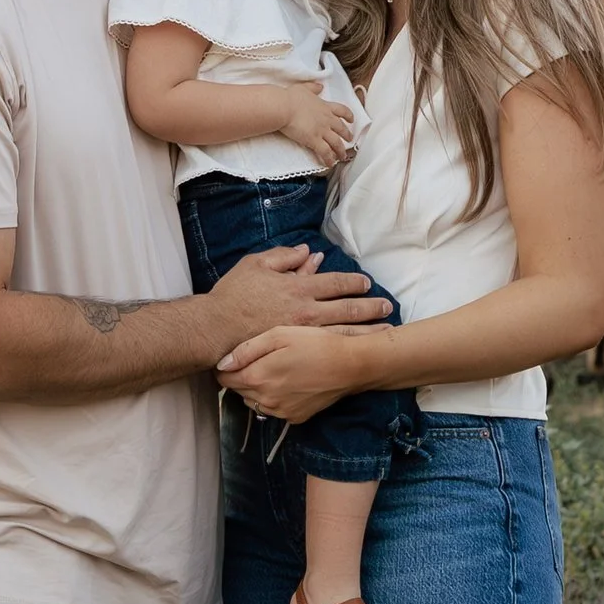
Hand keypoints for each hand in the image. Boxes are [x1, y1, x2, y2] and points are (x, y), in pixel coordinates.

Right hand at [206, 243, 386, 356]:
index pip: (335, 283)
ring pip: (344, 332)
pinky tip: (358, 350)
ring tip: (385, 331)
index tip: (366, 283)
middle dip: (370, 307)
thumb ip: (284, 256)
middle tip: (387, 307)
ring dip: (367, 330)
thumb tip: (308, 251)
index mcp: (298, 287)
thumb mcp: (256, 264)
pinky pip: (328, 349)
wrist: (216, 330)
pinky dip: (347, 348)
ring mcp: (303, 335)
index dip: (353, 282)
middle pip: (348, 309)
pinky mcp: (296, 352)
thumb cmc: (233, 295)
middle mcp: (307, 312)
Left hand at [216, 319, 393, 420]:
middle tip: (258, 359)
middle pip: (238, 391)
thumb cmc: (316, 343)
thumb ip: (246, 350)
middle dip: (242, 376)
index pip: (224, 379)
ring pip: (254, 402)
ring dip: (257, 388)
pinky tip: (289, 382)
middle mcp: (266, 400)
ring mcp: (281, 412)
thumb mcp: (279, 335)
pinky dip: (274, 398)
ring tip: (274, 369)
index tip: (235, 356)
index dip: (226, 367)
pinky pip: (273, 409)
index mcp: (258, 378)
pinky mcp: (295, 418)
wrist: (351, 365)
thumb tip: (221, 365)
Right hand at [281, 87, 356, 168]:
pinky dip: (329, 159)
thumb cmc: (290, 97)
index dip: (348, 115)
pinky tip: (330, 164)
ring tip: (342, 157)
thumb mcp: (304, 88)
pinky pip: (325, 152)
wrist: (284, 107)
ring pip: (337, 143)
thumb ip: (313, 87)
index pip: (342, 111)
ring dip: (341, 151)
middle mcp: (326, 119)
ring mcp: (322, 130)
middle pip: (342, 129)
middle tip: (350, 140)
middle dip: (347, 135)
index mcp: (325, 106)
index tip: (351, 120)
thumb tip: (320, 86)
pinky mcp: (314, 140)